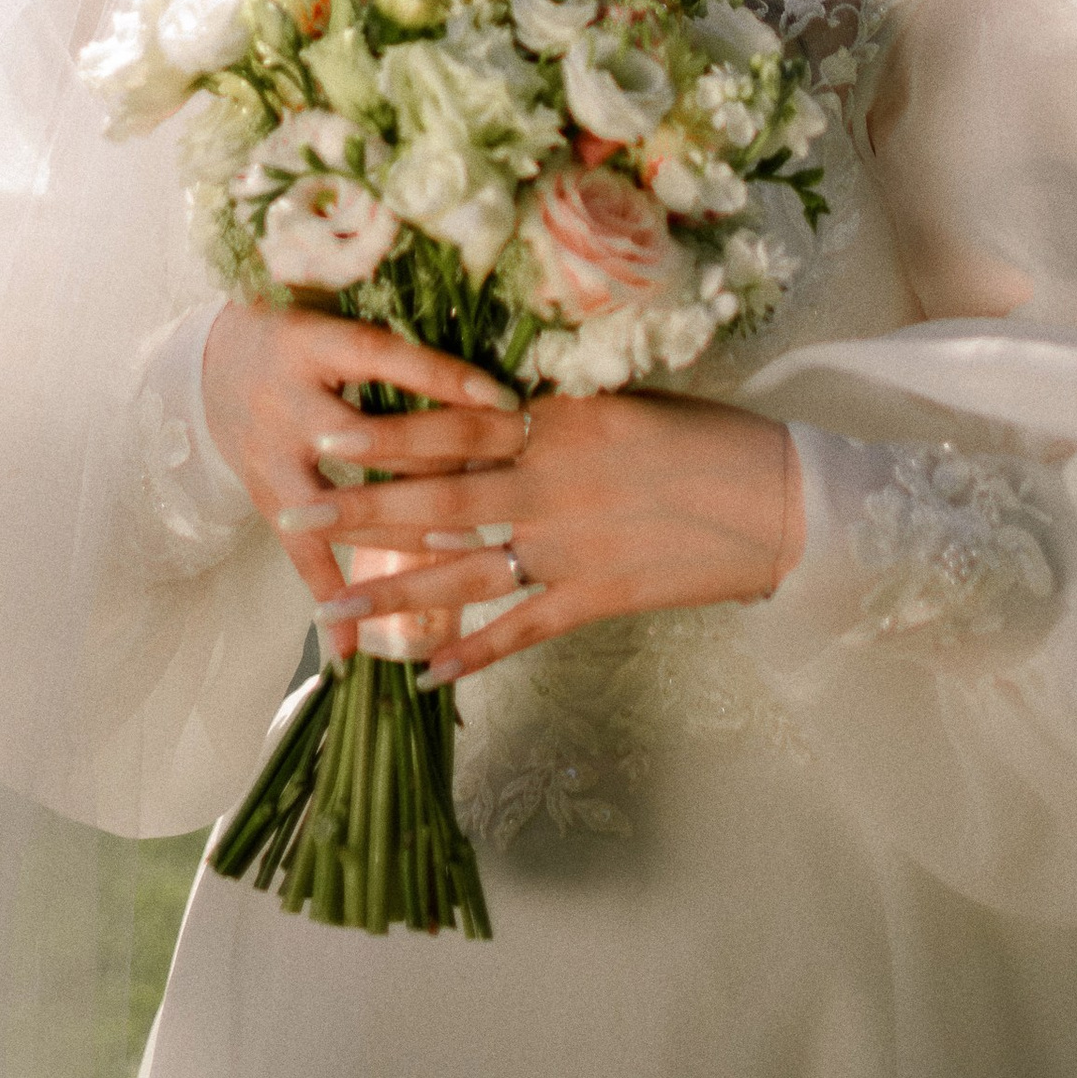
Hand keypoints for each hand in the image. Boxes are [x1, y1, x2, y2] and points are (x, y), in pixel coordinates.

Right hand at [202, 302, 527, 623]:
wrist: (213, 366)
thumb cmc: (300, 333)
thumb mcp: (337, 316)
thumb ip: (399, 340)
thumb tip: (480, 359)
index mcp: (315, 345)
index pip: (386, 358)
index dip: (444, 377)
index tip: (504, 399)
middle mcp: (290, 402)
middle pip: (369, 440)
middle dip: (433, 467)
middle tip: (497, 486)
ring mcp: (274, 457)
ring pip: (345, 505)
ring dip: (405, 529)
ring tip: (466, 549)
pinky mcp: (267, 499)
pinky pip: (300, 554)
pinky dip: (330, 594)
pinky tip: (351, 647)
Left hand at [288, 388, 801, 686]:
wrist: (780, 499)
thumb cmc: (709, 438)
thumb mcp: (624, 403)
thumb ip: (555, 414)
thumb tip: (496, 409)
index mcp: (557, 420)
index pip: (453, 425)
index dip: (387, 435)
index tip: (328, 435)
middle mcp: (550, 479)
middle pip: (436, 499)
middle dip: (361, 513)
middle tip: (296, 518)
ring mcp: (570, 545)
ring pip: (462, 570)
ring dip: (392, 592)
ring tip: (329, 607)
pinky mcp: (598, 597)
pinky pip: (521, 629)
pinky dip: (474, 651)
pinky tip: (427, 674)